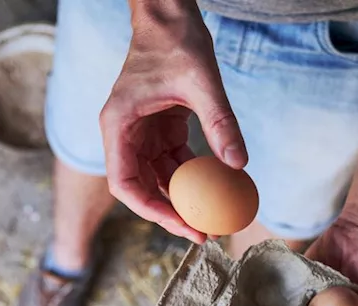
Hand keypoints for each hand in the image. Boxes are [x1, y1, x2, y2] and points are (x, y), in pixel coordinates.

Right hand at [99, 5, 246, 242]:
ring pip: (158, 178)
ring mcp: (141, 133)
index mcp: (119, 125)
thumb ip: (219, 122)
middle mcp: (124, 134)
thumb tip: (239, 165)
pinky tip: (217, 185)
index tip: (182, 223)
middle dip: (169, 212)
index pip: (124, 182)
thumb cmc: (176, 40)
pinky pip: (174, 162)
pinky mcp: (159, 129)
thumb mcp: (202, 81)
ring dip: (183, 198)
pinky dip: (193, 175)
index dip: (150, 209)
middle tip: (203, 232)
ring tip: (214, 216)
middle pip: (141, 187)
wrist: (169, 15)